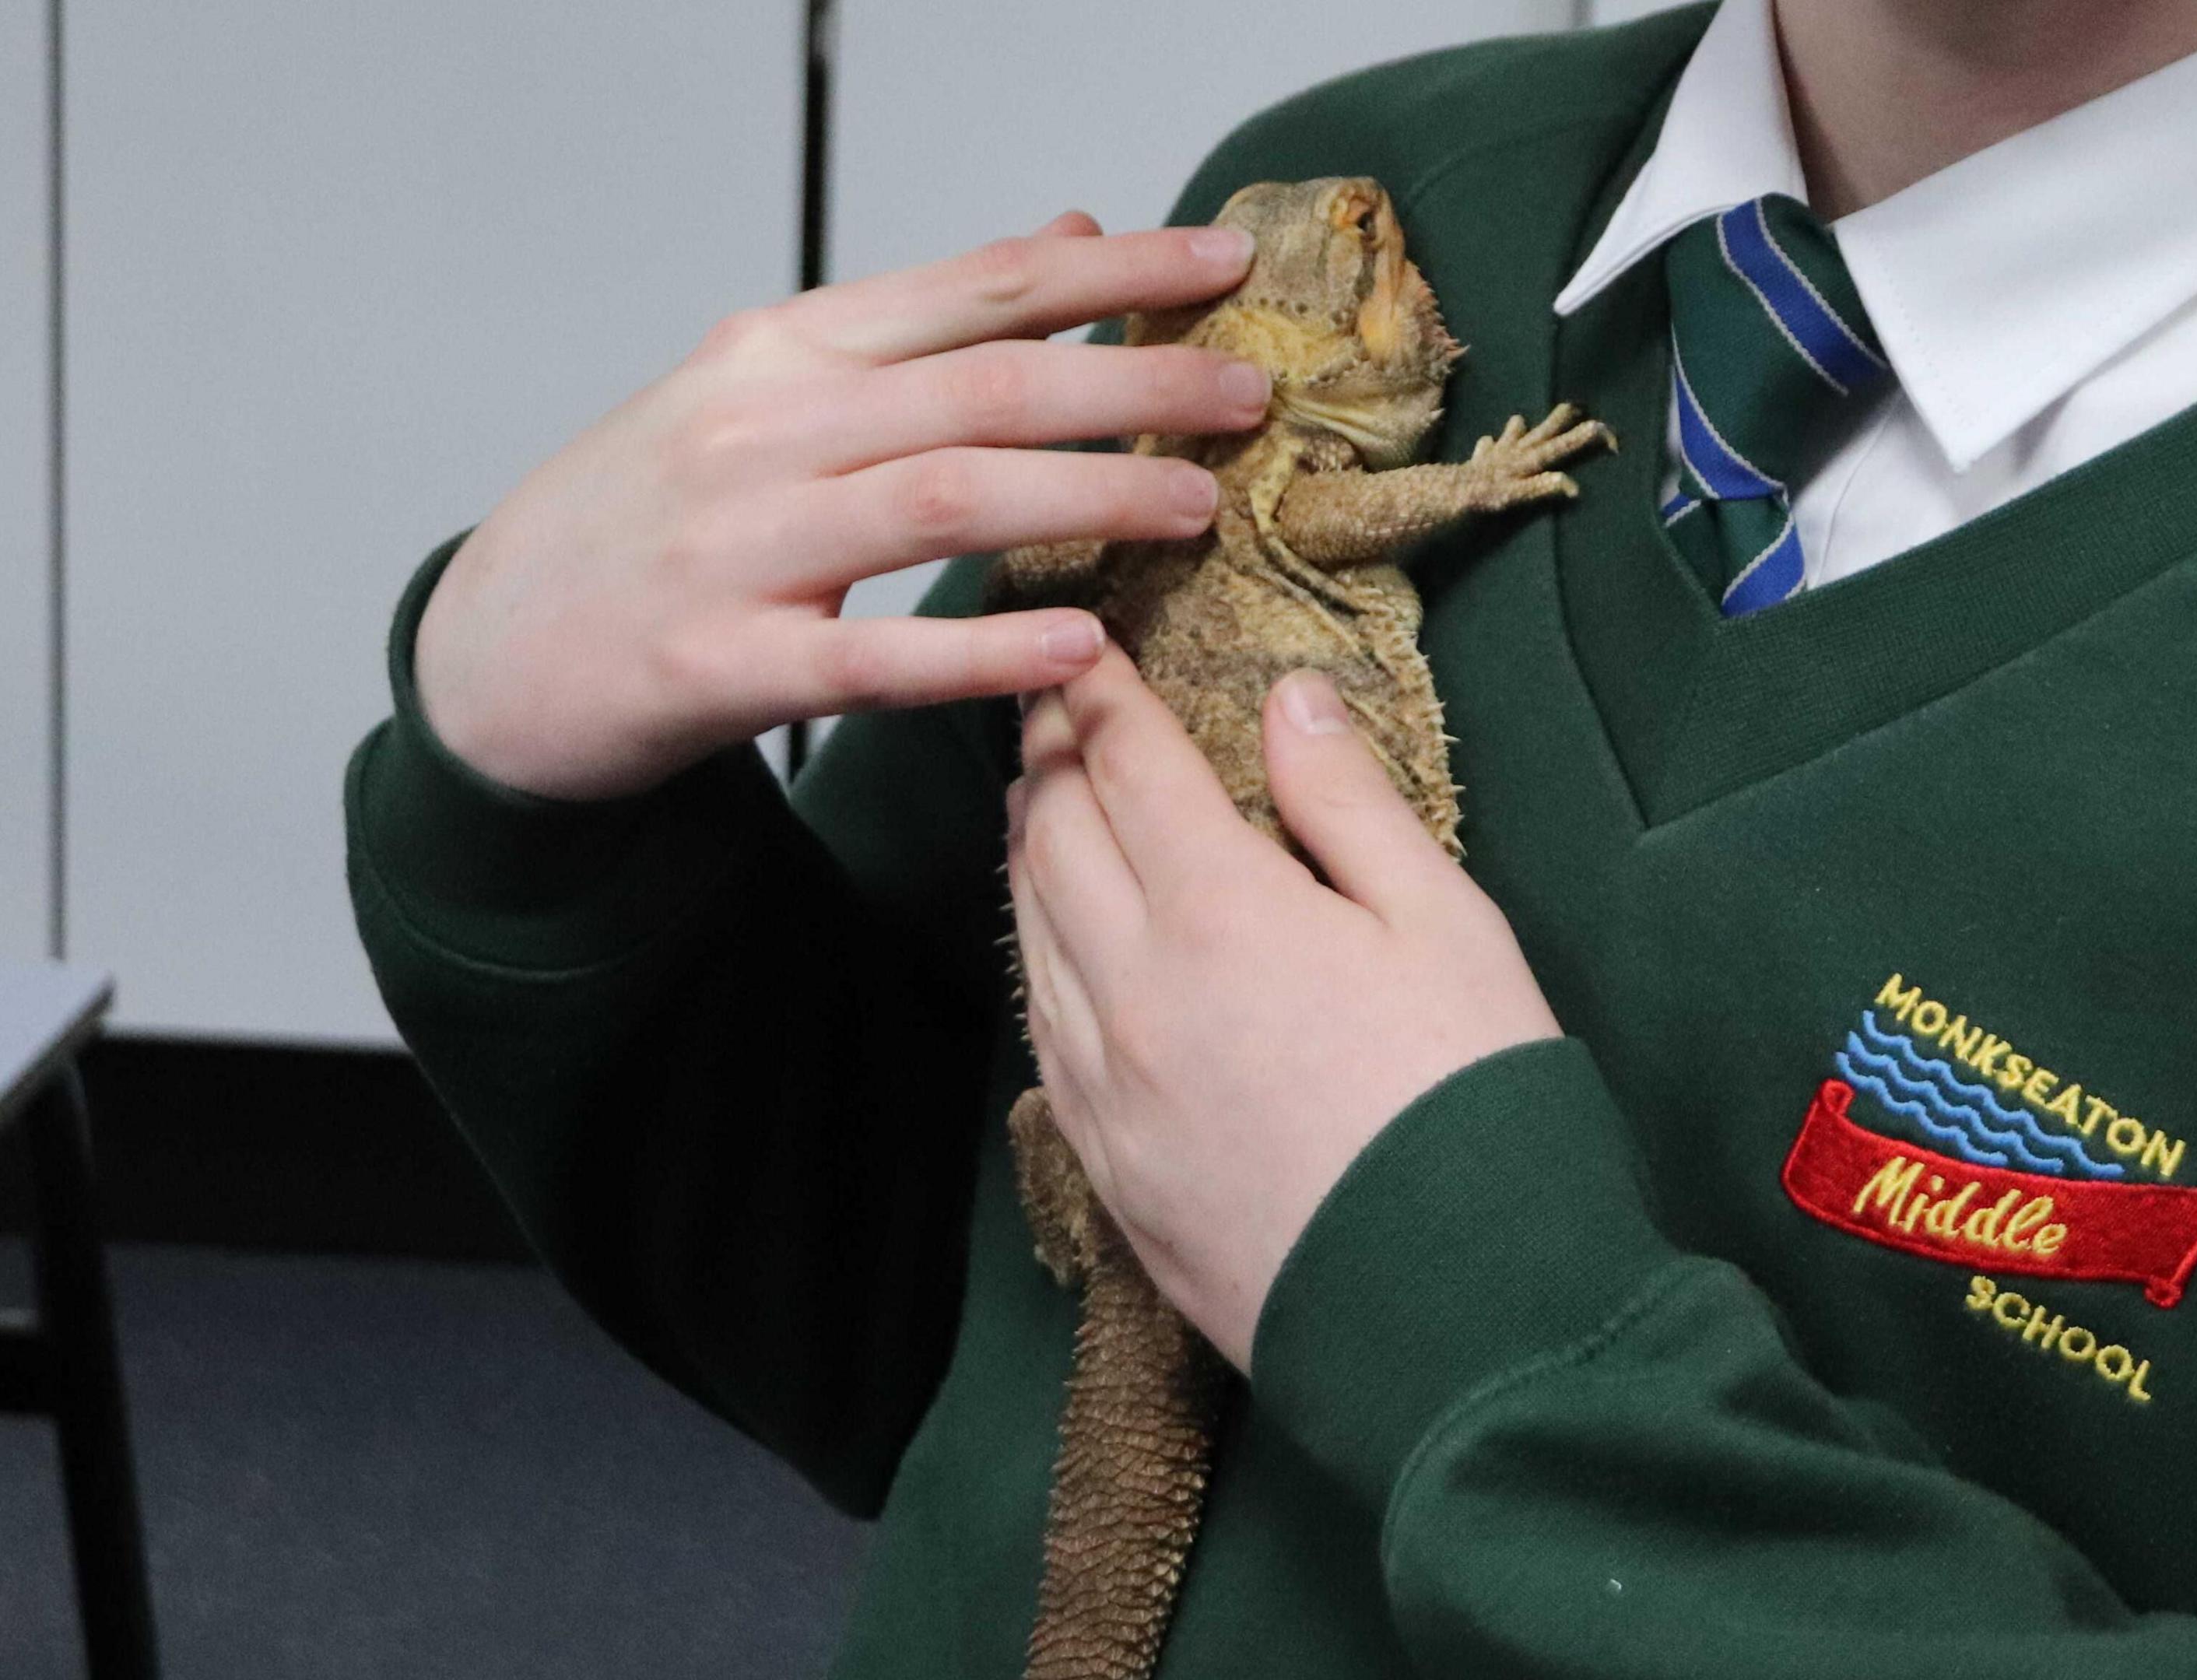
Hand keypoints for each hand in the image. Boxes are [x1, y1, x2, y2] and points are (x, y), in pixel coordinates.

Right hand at [414, 211, 1274, 799]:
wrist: (486, 654)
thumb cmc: (648, 517)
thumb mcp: (770, 385)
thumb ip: (926, 322)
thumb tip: (1070, 233)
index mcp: (785, 350)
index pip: (978, 288)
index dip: (1112, 275)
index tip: (1223, 264)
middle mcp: (764, 428)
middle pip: (984, 387)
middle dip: (1134, 385)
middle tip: (1250, 399)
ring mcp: (739, 546)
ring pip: (945, 501)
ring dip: (1086, 498)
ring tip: (1196, 508)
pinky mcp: (721, 666)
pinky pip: (876, 657)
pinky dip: (984, 649)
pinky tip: (1079, 649)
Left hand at [1005, 653, 1560, 1368]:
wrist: (1458, 1314)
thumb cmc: (1477, 1104)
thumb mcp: (1446, 925)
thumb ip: (1350, 804)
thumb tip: (1290, 700)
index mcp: (1222, 912)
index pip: (1128, 766)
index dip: (1101, 693)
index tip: (1088, 648)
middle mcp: (1135, 990)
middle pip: (1052, 838)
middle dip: (1049, 758)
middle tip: (1057, 709)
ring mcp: (1109, 1085)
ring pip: (1030, 931)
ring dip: (1031, 851)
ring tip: (1046, 805)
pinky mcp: (1107, 1164)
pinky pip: (1046, 1027)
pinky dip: (1042, 955)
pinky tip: (1063, 942)